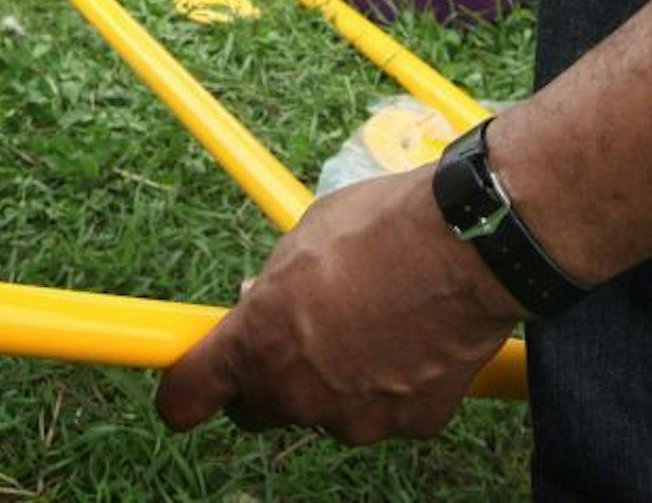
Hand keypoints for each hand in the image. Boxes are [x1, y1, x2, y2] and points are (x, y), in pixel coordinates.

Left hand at [155, 168, 522, 444]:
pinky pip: (388, 409)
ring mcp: (355, 417)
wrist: (469, 245)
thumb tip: (259, 298)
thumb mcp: (305, 237)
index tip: (183, 390)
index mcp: (256, 345)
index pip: (187, 398)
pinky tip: (415, 335)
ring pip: (328, 409)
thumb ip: (274, 282)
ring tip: (375, 316)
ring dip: (337, 377)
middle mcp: (297, 393)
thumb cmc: (382, 226)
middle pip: (259, 409)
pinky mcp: (410, 424)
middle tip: (297, 331)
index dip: (181, 394)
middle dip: (268, 377)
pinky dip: (395, 383)